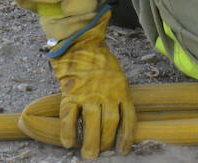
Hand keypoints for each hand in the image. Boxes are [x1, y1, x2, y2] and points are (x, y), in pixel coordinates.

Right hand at [48, 11, 135, 158]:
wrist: (82, 45)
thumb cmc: (101, 62)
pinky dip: (68, 132)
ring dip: (90, 142)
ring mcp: (88, 95)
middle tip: (99, 154)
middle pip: (109, 124)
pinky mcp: (70, 94)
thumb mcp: (118, 77)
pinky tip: (69, 143)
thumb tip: (118, 121)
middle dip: (105, 143)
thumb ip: (118, 96)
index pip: (128, 118)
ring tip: (88, 154)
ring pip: (91, 124)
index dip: (126, 137)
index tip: (123, 151)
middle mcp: (107, 94)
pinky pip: (69, 118)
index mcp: (122, 90)